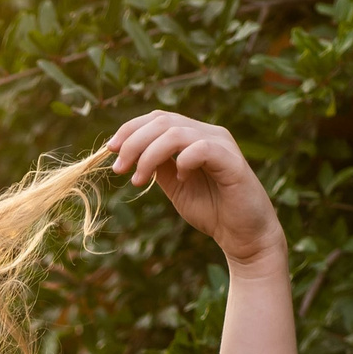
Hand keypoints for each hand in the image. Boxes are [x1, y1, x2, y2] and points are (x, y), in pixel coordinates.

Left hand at [105, 112, 284, 274]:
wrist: (242, 235)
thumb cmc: (211, 209)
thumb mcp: (174, 185)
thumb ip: (158, 167)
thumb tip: (129, 154)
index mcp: (193, 136)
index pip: (158, 118)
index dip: (130, 130)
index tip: (110, 150)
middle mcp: (208, 133)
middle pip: (163, 120)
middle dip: (133, 143)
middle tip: (119, 169)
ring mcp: (221, 144)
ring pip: (177, 132)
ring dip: (149, 154)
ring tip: (139, 179)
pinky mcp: (232, 161)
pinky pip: (202, 149)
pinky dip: (183, 161)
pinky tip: (181, 179)